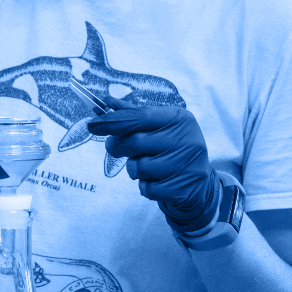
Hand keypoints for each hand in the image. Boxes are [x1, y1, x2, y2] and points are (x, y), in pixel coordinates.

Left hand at [87, 98, 219, 233]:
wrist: (200, 185)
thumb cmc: (172, 150)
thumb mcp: (159, 128)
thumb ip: (134, 115)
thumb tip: (108, 102)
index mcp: (179, 118)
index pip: (139, 116)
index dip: (112, 120)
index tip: (92, 124)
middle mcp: (186, 138)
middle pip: (135, 142)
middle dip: (118, 147)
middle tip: (116, 148)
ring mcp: (186, 164)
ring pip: (139, 167)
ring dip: (133, 170)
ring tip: (145, 167)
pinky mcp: (182, 188)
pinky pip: (147, 189)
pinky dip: (145, 187)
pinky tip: (156, 182)